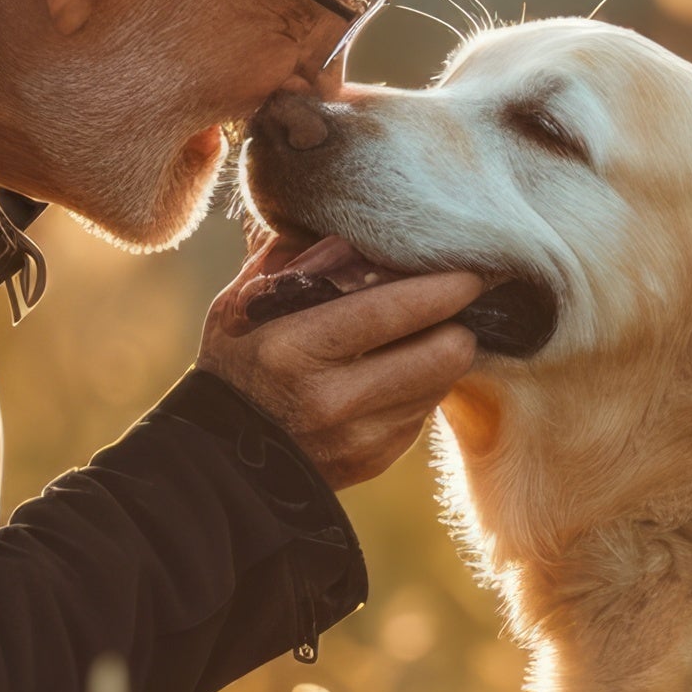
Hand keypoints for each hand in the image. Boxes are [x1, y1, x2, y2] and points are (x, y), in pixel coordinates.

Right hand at [198, 234, 482, 489]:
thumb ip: (295, 260)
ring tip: (414, 338)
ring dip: (439, 355)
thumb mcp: (242, 306)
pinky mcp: (375, 461)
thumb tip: (358, 231)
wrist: (221, 461)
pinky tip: (389, 376)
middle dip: (456, 323)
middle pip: (445, 352)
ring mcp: (358, 438)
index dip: (442, 287)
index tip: (470, 269)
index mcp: (293, 349)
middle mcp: (331, 399)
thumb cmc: (235, 365)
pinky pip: (423, 411)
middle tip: (449, 305)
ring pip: (443, 382)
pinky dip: (417, 388)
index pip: (391, 310)